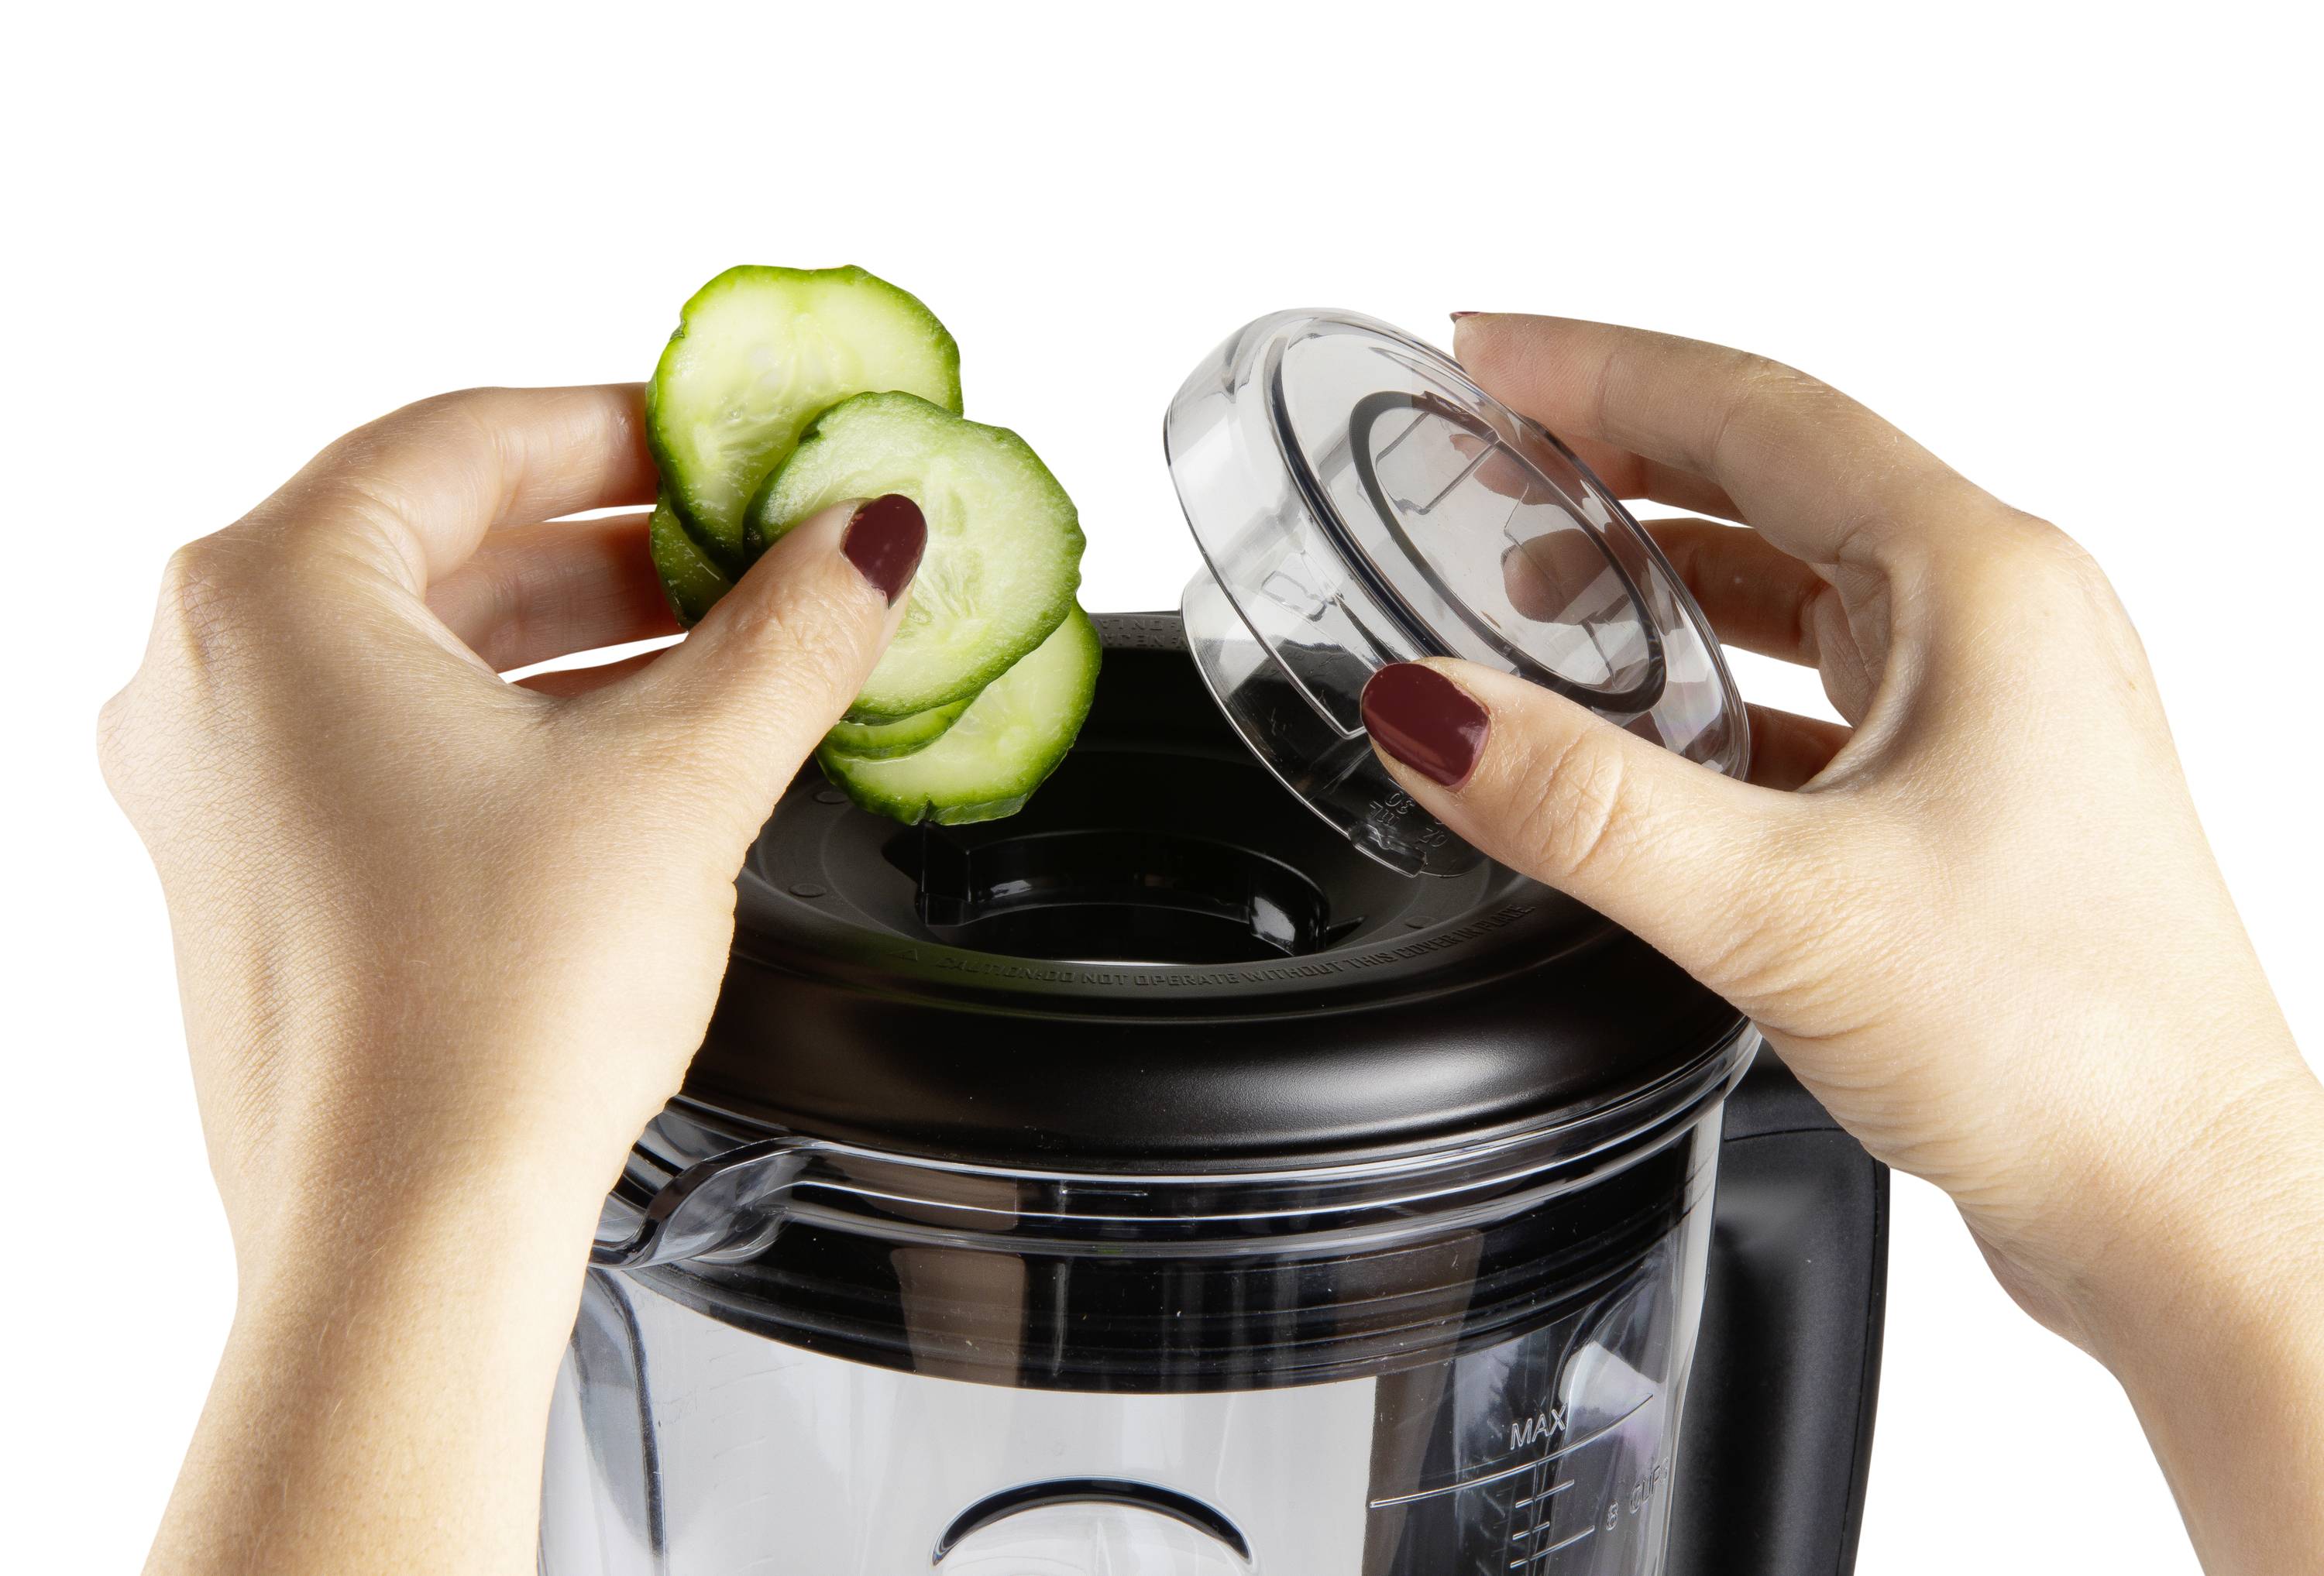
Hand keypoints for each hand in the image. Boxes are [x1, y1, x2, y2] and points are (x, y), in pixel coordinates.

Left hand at [99, 385, 922, 1574]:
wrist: (404, 1239)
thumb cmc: (480, 1017)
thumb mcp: (680, 780)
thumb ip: (790, 633)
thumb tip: (868, 544)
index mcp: (265, 602)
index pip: (468, 438)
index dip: (629, 428)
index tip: (733, 443)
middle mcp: (208, 680)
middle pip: (441, 539)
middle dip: (619, 542)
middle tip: (756, 545)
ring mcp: (222, 786)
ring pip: (424, 647)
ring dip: (583, 634)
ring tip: (730, 648)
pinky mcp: (264, 874)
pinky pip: (400, 739)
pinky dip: (524, 721)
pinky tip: (645, 749)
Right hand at [1357, 315, 2323, 1573]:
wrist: (2180, 1202)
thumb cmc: (2065, 1040)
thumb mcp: (1781, 905)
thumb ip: (1583, 804)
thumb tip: (1428, 713)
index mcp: (1981, 586)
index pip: (1754, 411)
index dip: (1598, 368)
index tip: (1481, 351)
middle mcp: (2003, 623)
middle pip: (1775, 474)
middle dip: (1619, 448)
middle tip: (1487, 439)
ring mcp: (1998, 710)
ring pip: (1799, 582)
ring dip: (1665, 567)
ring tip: (1537, 573)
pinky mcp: (1978, 799)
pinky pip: (1822, 688)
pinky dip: (1718, 678)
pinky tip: (1647, 725)